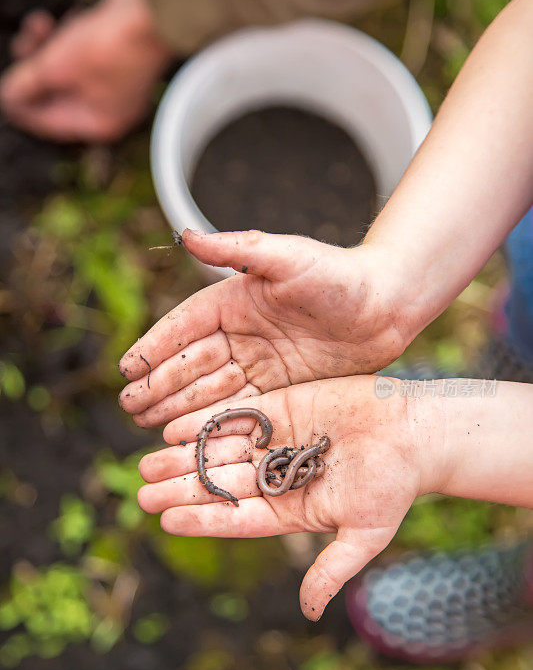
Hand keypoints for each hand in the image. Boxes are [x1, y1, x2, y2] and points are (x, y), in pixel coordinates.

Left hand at [0, 0, 172, 142]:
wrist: (151, 13)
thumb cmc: (111, 45)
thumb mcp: (57, 66)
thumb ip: (27, 84)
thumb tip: (8, 96)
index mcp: (98, 123)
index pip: (49, 123)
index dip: (22, 106)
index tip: (2, 89)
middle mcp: (107, 108)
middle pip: (55, 96)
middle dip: (34, 71)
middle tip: (23, 46)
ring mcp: (112, 82)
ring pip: (64, 72)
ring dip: (45, 49)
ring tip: (38, 26)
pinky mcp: (112, 57)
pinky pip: (77, 56)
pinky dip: (63, 41)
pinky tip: (60, 23)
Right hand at [118, 229, 411, 426]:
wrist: (387, 305)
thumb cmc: (340, 274)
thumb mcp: (288, 256)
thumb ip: (238, 248)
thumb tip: (185, 235)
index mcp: (234, 301)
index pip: (185, 328)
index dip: (155, 348)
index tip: (127, 369)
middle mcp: (241, 334)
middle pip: (191, 364)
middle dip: (159, 385)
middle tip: (130, 407)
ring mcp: (259, 363)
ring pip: (210, 390)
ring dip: (178, 407)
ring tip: (147, 425)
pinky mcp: (281, 388)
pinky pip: (240, 408)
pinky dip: (214, 421)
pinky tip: (190, 435)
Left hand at [136, 376, 439, 619]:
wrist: (414, 432)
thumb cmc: (394, 485)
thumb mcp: (364, 534)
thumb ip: (332, 569)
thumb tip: (310, 613)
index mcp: (290, 510)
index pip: (237, 518)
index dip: (203, 519)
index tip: (166, 520)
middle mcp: (276, 476)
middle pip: (221, 484)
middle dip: (182, 488)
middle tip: (142, 491)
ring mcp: (276, 440)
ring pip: (221, 450)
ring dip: (185, 457)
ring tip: (148, 462)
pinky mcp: (280, 408)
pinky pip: (236, 415)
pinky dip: (206, 422)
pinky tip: (175, 429)